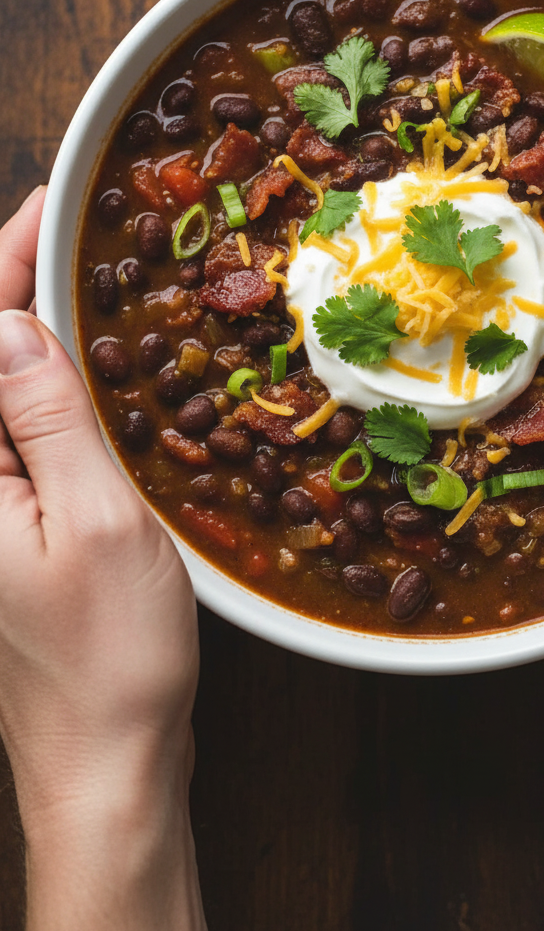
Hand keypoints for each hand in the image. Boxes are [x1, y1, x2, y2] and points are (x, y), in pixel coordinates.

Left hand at [0, 188, 205, 929]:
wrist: (106, 761)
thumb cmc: (107, 657)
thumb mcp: (95, 522)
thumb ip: (46, 417)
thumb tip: (9, 326)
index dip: (5, 263)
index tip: (52, 208)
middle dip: (14, 283)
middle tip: (75, 227)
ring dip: (30, 327)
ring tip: (83, 274)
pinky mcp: (6, 524)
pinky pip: (18, 430)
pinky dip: (47, 381)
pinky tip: (87, 364)